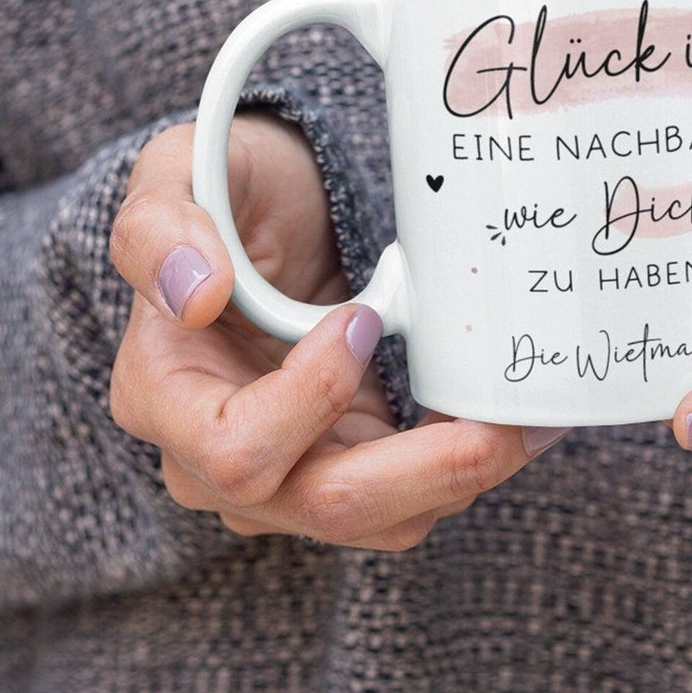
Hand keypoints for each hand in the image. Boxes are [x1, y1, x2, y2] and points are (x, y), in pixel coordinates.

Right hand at [108, 113, 565, 550]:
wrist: (273, 211)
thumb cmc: (228, 191)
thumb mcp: (180, 173)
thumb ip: (161, 224)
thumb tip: (194, 293)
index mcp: (161, 395)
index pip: (233, 450)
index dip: (310, 399)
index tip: (362, 319)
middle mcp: (215, 458)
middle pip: (323, 505)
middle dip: (427, 471)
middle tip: (503, 422)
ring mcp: (289, 471)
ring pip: (383, 519)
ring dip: (464, 475)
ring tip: (530, 418)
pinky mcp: (350, 462)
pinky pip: (412, 494)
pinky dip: (467, 463)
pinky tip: (514, 416)